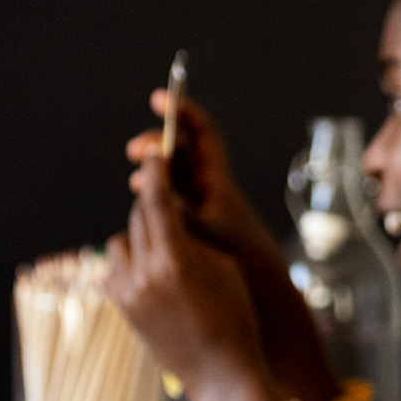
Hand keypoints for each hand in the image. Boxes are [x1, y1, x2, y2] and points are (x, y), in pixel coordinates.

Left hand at [125, 89, 342, 400]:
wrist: (221, 374)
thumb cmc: (235, 316)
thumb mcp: (223, 265)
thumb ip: (191, 236)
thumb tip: (169, 214)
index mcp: (176, 259)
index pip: (158, 200)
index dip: (156, 172)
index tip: (156, 153)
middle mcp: (145, 274)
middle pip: (139, 217)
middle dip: (153, 205)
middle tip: (168, 199)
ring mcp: (128, 293)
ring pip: (122, 241)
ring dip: (139, 236)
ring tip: (164, 247)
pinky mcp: (122, 308)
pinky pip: (116, 268)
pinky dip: (130, 262)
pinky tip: (151, 271)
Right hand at [126, 90, 282, 267]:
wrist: (265, 301)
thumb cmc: (243, 264)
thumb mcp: (205, 233)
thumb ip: (177, 209)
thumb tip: (149, 187)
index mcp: (219, 184)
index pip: (202, 135)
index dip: (182, 113)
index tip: (159, 100)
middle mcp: (210, 194)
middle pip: (180, 156)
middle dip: (155, 148)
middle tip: (134, 152)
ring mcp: (201, 214)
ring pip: (171, 183)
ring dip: (151, 178)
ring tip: (136, 186)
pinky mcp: (192, 236)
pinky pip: (168, 210)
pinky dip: (152, 207)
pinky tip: (140, 219)